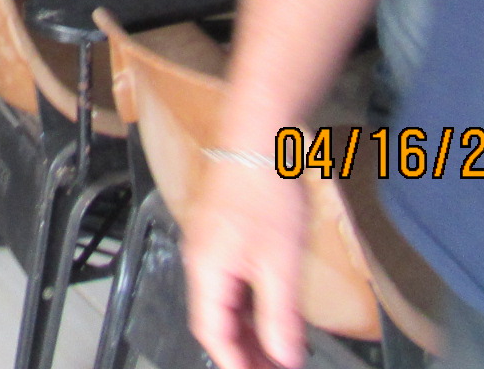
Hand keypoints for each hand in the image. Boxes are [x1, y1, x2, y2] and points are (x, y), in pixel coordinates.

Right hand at [184, 161, 310, 368]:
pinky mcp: (223, 231)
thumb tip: (283, 357)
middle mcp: (200, 258)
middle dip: (242, 351)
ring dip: (246, 329)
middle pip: (215, 318)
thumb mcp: (280, 264)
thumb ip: (279, 315)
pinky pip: (229, 280)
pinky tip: (270, 308)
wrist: (258, 137)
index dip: (235, 363)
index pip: (212, 333)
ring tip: (275, 351)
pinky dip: (248, 304)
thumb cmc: (264, 192)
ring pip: (223, 300)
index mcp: (206, 270)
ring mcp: (209, 243)